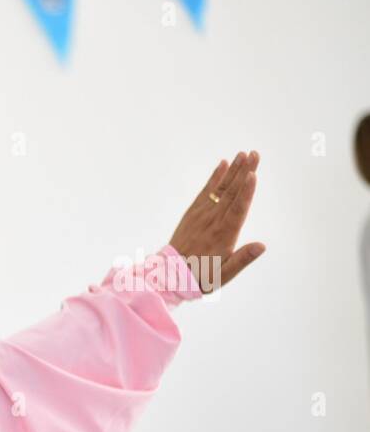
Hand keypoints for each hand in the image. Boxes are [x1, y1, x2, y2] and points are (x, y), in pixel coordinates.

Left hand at [168, 150, 265, 292]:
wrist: (170, 276)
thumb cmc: (201, 277)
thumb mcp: (224, 274)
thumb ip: (242, 259)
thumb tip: (262, 246)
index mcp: (223, 235)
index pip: (237, 209)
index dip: (246, 192)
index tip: (253, 174)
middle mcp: (212, 221)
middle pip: (231, 193)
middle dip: (244, 172)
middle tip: (255, 154)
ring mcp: (201, 215)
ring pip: (220, 189)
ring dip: (232, 170)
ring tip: (243, 154)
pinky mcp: (193, 213)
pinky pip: (205, 192)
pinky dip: (214, 178)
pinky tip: (223, 164)